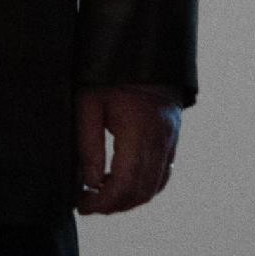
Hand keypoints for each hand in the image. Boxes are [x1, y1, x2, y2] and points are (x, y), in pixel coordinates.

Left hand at [77, 85, 183, 214]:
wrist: (143, 49)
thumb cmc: (110, 75)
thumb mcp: (89, 103)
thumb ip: (88, 145)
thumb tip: (89, 183)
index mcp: (138, 130)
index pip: (124, 182)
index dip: (103, 202)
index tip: (82, 205)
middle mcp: (160, 139)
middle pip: (141, 191)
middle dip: (113, 205)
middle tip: (88, 204)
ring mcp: (170, 140)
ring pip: (154, 188)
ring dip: (128, 200)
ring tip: (101, 196)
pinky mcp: (172, 138)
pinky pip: (163, 175)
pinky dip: (144, 188)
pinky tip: (122, 185)